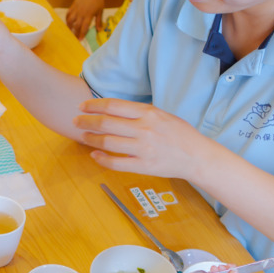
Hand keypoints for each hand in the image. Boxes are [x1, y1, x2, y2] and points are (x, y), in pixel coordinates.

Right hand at [65, 0, 104, 39]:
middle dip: (75, 32)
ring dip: (69, 27)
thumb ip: (99, 21)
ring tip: (70, 31)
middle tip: (75, 37)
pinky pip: (68, 14)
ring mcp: (76, 9)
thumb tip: (99, 30)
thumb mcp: (100, 11)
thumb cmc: (98, 0)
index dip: (81, 34)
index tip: (80, 40)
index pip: (84, 27)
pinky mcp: (73, 5)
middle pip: (76, 25)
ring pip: (70, 20)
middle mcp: (81, 13)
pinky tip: (68, 23)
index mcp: (89, 15)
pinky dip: (67, 19)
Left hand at [73, 98, 209, 178]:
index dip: (93, 106)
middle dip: (86, 121)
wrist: (198, 157)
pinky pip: (116, 163)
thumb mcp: (161, 114)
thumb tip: (113, 108)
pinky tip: (94, 155)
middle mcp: (144, 129)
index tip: (82, 106)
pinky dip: (101, 159)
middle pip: (106, 123)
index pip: (113, 106)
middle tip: (75, 121)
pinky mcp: (144, 166)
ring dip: (91, 139)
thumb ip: (139, 112)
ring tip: (83, 136)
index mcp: (148, 113)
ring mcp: (143, 149)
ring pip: (108, 143)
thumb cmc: (179, 134)